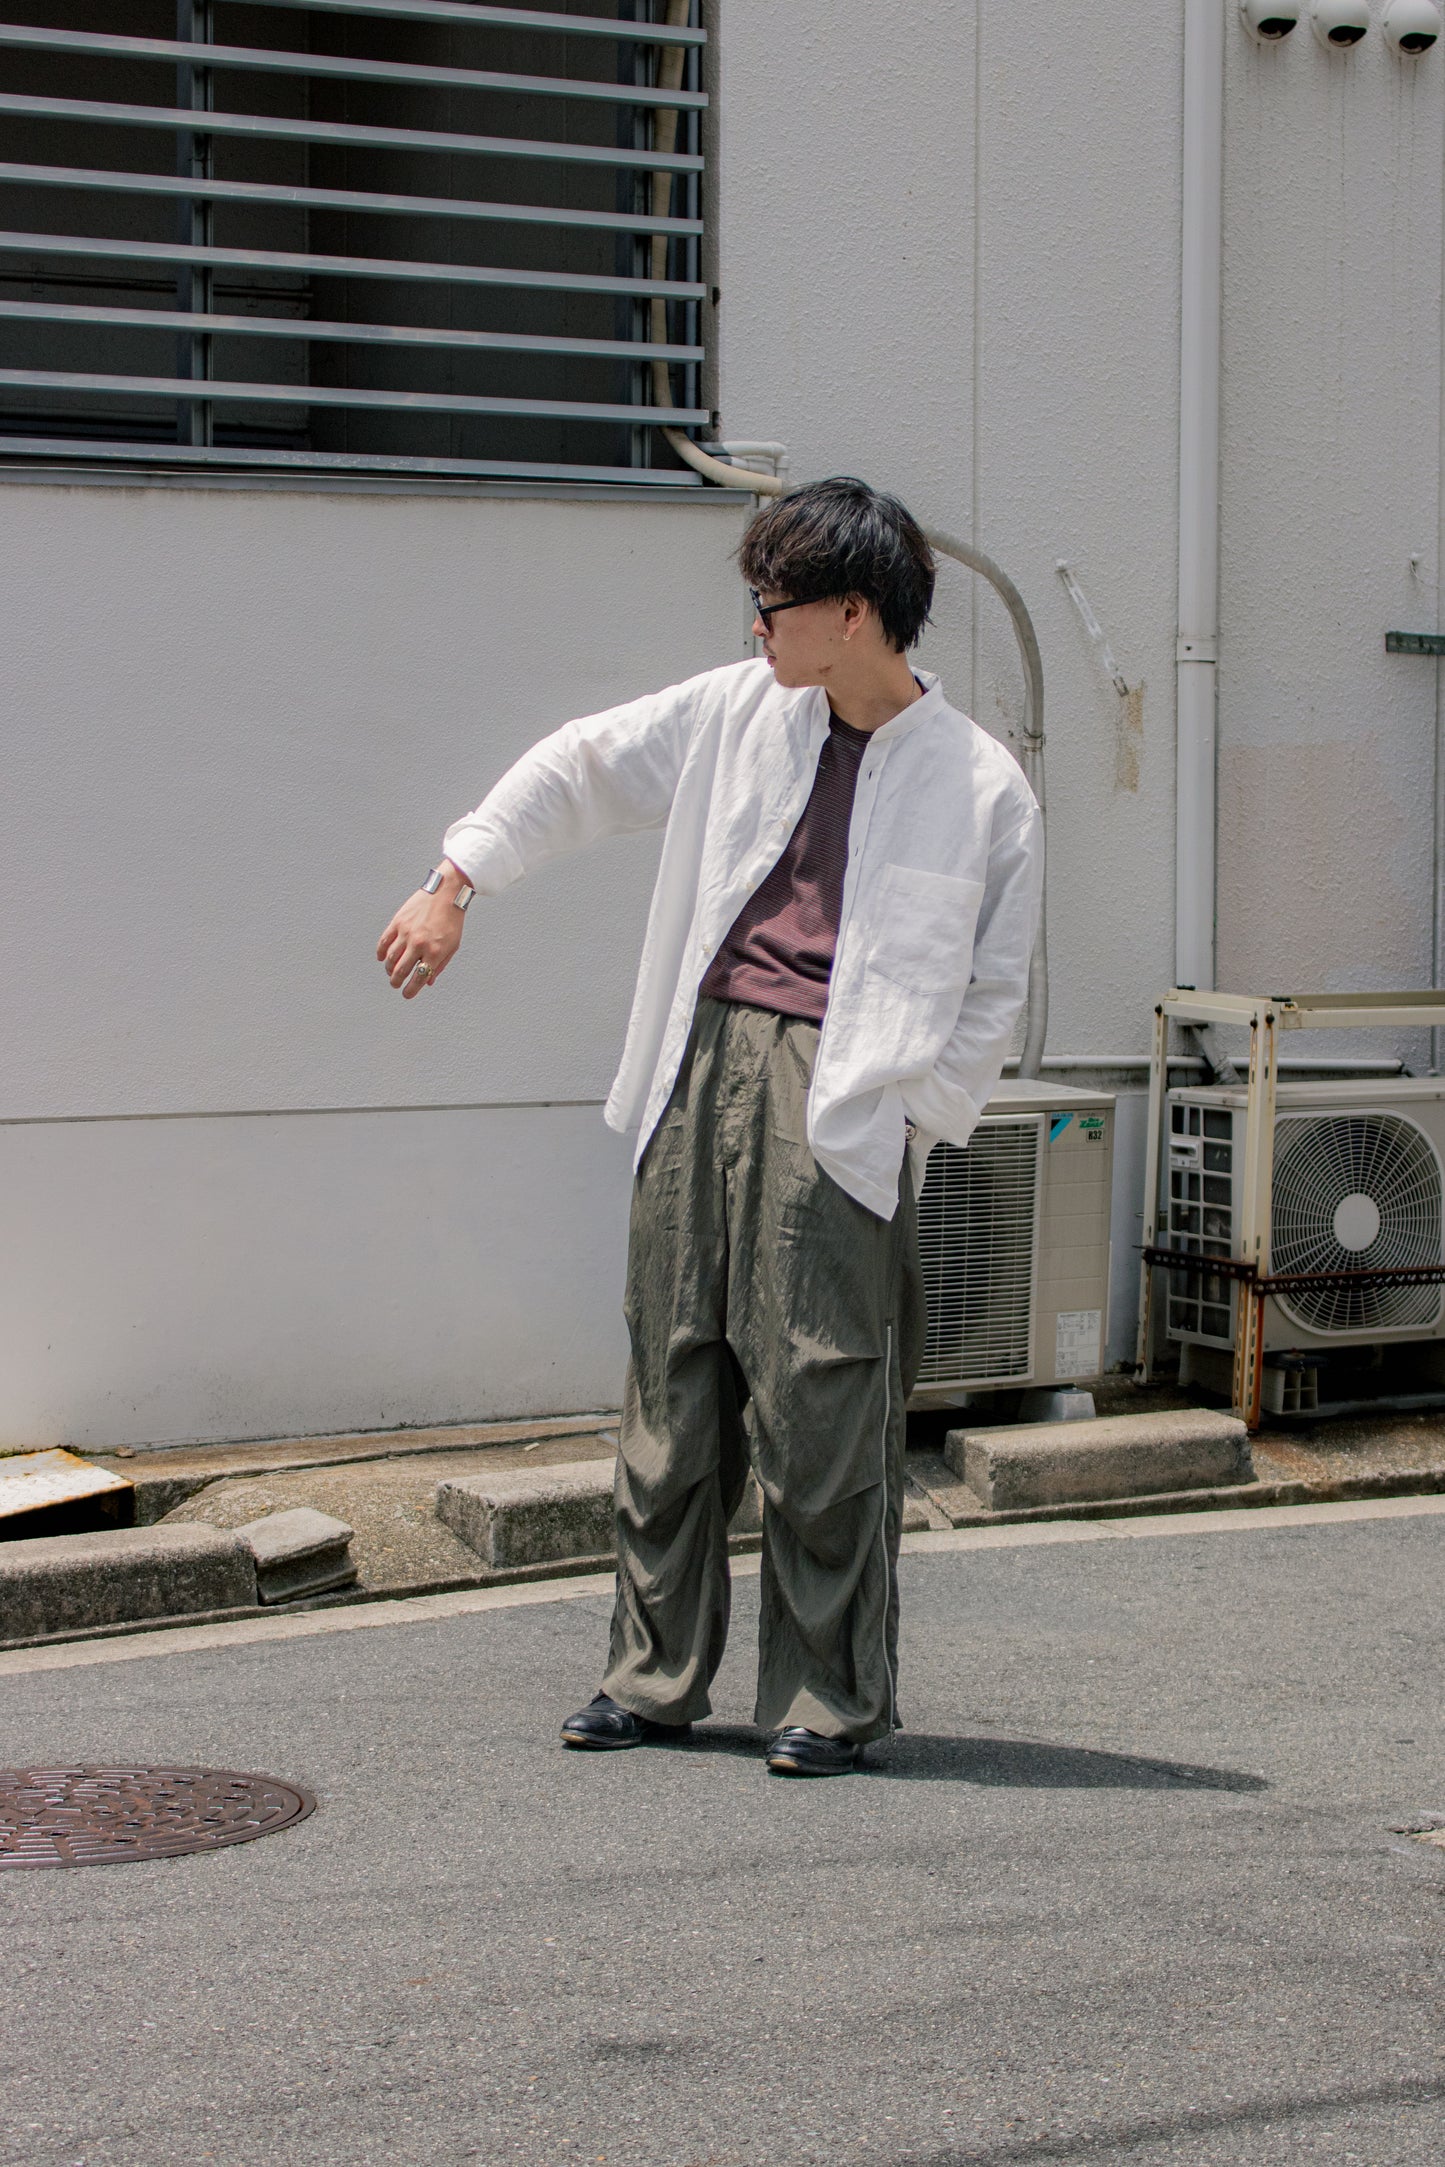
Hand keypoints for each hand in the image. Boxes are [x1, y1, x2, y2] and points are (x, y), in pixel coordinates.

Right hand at [376, 866, 468, 998]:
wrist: (445, 893)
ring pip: (391, 958)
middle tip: (396, 985)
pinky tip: (382, 959)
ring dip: (389, 969)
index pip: (419, 978)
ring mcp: (406, 932)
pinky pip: (384, 942)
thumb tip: (428, 981)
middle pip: (401, 971)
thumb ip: (440, 965)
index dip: (411, 990)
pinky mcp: (397, 922)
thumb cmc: (451, 920)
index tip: (407, 994)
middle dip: (397, 982)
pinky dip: (381, 952)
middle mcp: (419, 944)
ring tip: (391, 973)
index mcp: (435, 952)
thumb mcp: (453, 945)